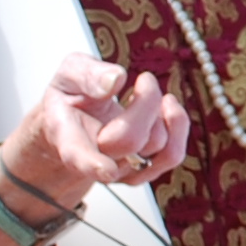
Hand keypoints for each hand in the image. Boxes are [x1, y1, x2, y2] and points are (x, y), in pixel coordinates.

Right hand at [4, 55, 190, 212]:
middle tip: (145, 79)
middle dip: (147, 102)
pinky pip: (172, 155)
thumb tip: (115, 80)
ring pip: (158, 148)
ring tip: (151, 91)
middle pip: (130, 141)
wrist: (76, 120)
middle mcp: (95, 161)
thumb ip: (87, 74)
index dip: (91, 165)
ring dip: (164, 113)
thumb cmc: (72, 96)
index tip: (105, 169)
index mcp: (68, 137)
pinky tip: (165, 108)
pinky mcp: (143, 171)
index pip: (78, 156)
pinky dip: (177, 125)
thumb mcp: (68, 74)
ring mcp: (120, 171)